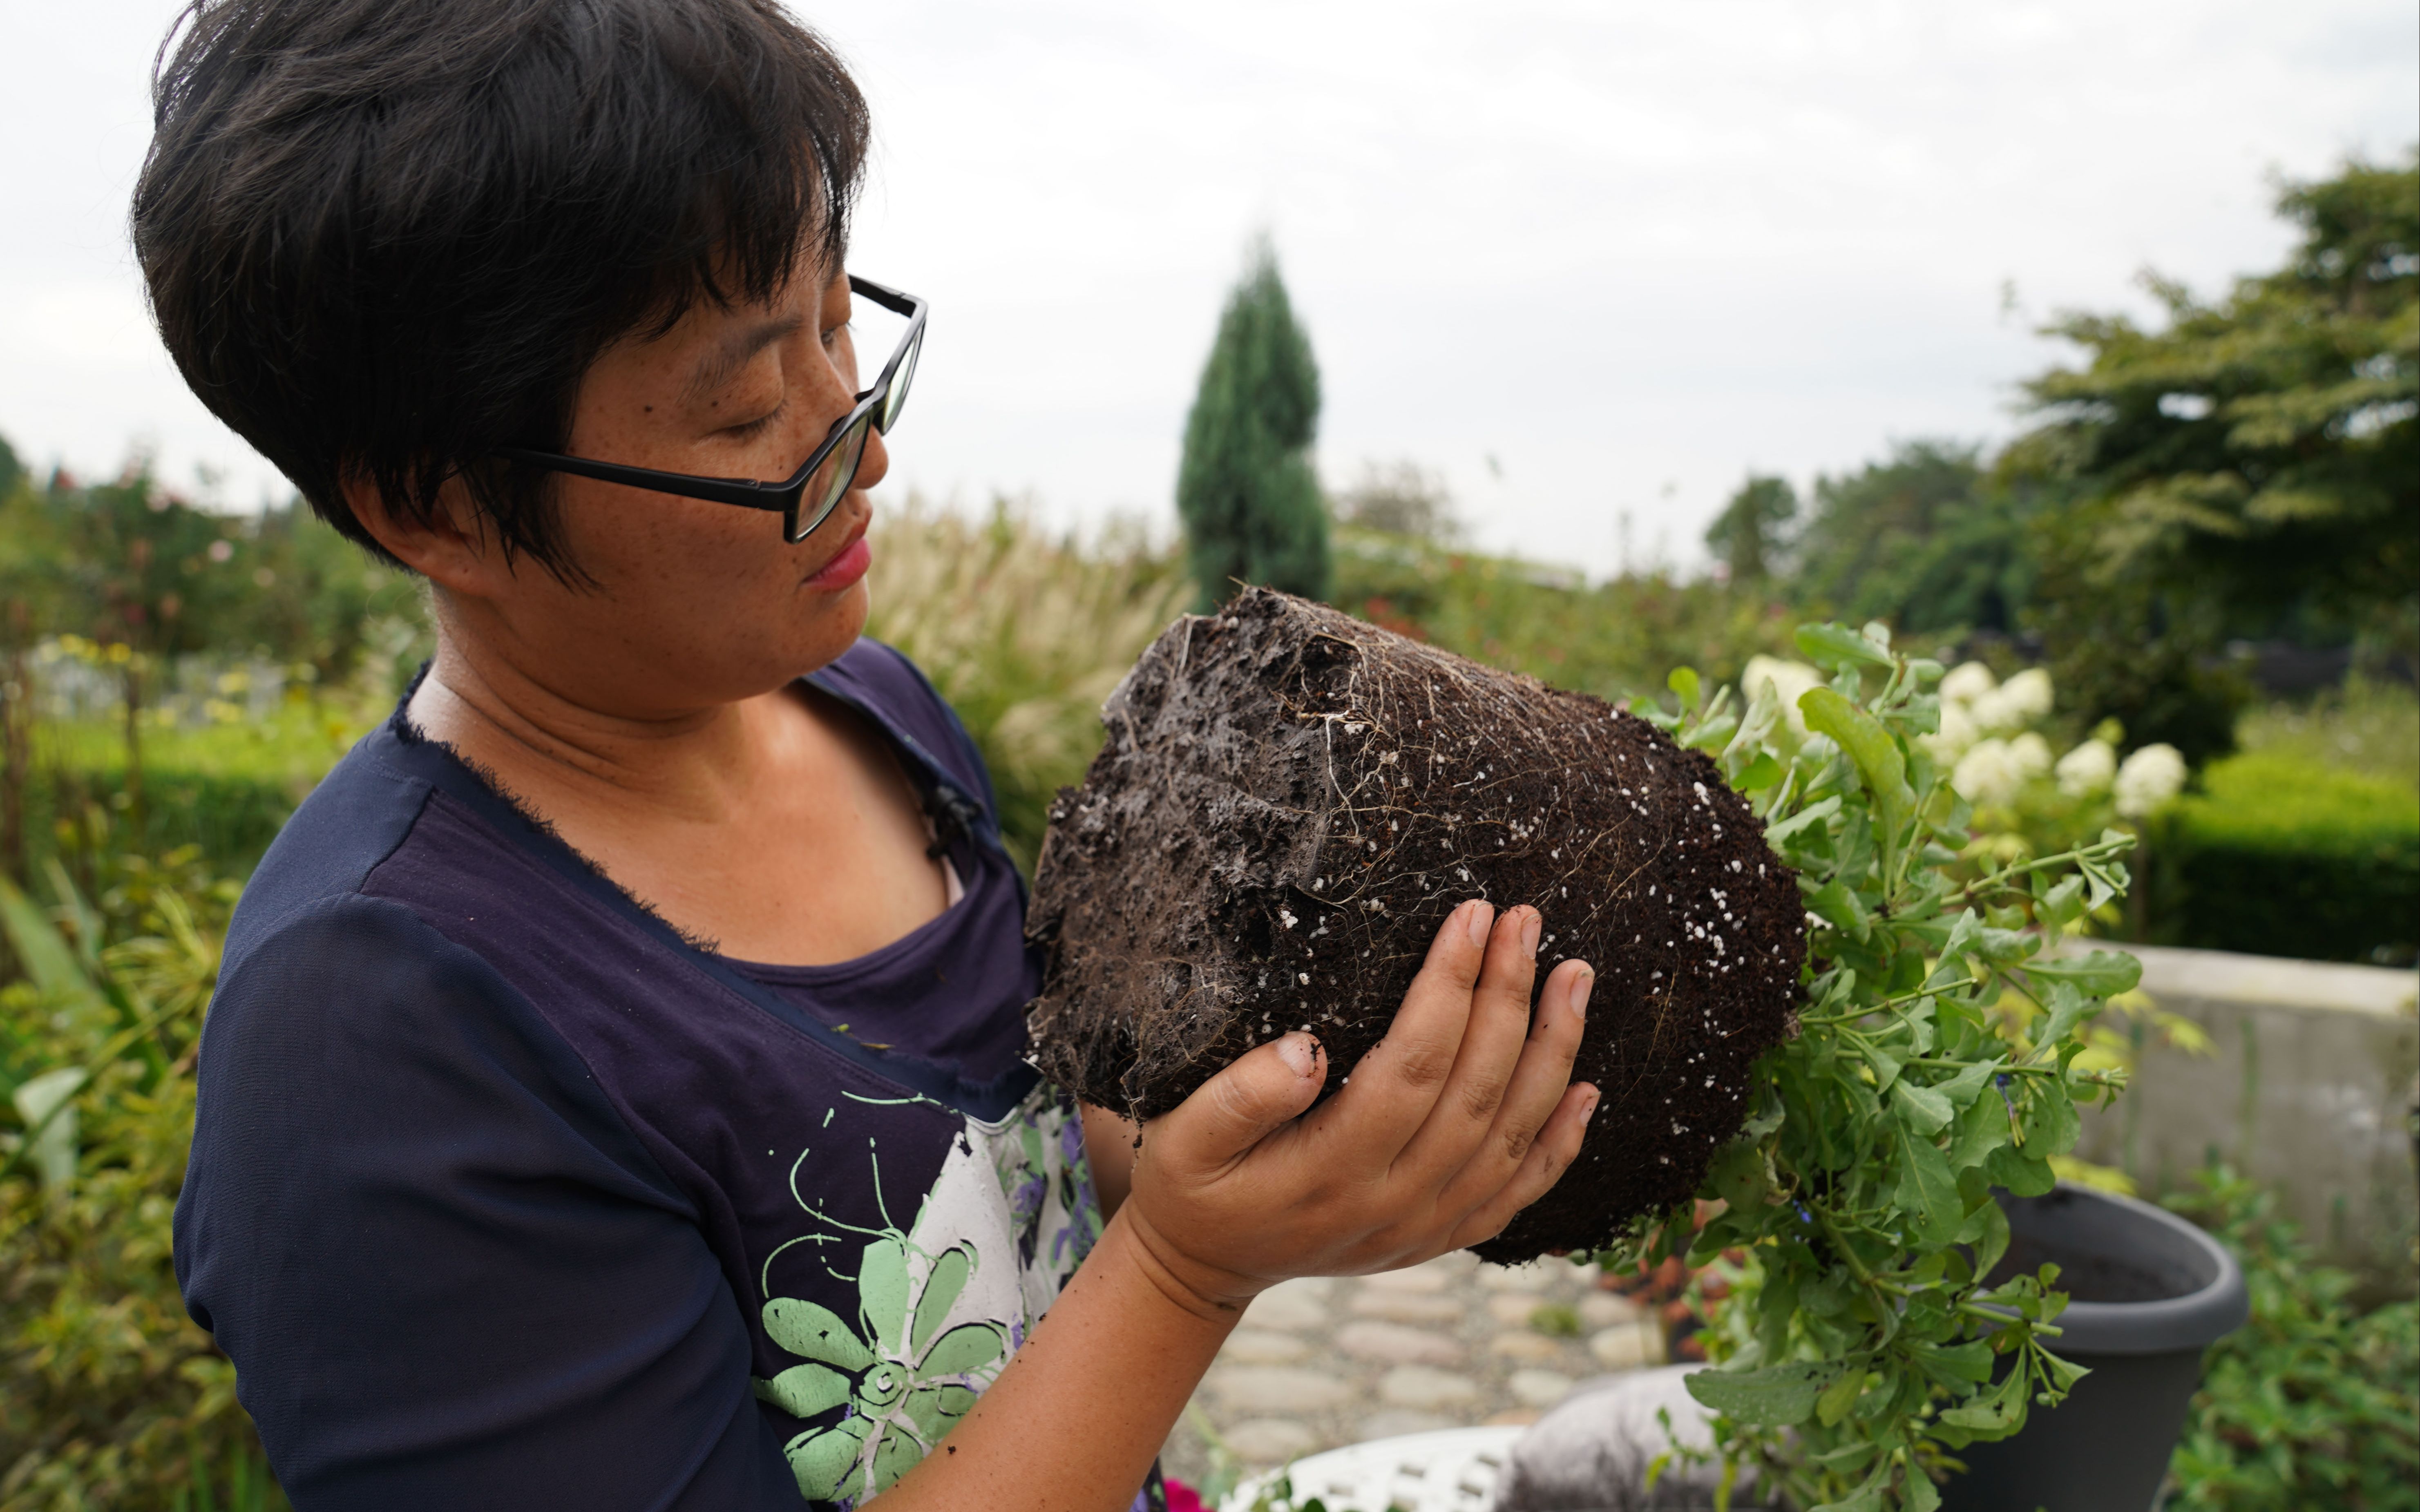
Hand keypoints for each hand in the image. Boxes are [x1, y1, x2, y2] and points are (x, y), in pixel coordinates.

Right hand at [1117, 899, 1597, 1312]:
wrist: (1205, 1265)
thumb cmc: (1192, 1183)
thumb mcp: (1183, 1137)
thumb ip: (1238, 1097)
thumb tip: (1307, 1050)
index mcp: (1331, 1172)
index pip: (1412, 1067)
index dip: (1448, 988)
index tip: (1470, 916)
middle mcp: (1393, 1206)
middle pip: (1474, 1092)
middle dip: (1508, 997)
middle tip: (1526, 920)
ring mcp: (1425, 1227)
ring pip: (1511, 1136)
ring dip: (1552, 1052)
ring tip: (1575, 975)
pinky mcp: (1440, 1236)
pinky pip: (1518, 1192)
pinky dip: (1561, 1141)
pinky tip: (1587, 1089)